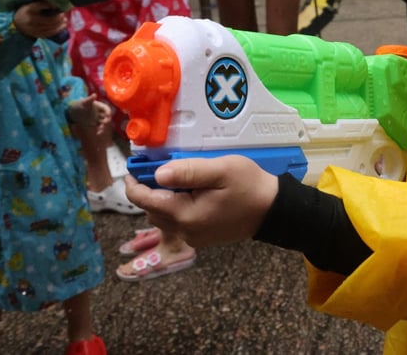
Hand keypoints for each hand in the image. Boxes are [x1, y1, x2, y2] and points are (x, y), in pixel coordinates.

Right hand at [13, 0, 66, 39]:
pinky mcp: (36, 34)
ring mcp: (33, 28)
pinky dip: (57, 30)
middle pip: (49, 20)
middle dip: (59, 18)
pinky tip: (62, 27)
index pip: (42, 6)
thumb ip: (41, 4)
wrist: (15, 24)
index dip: (51, 5)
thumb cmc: (26, 12)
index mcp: (30, 9)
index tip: (56, 5)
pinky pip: (48, 33)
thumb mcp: (30, 5)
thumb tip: (55, 3)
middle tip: (63, 14)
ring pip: (50, 27)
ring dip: (60, 24)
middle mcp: (32, 20)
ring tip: (65, 20)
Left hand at [68, 94, 112, 132]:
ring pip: (104, 123)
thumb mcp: (83, 102)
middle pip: (107, 116)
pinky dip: (100, 130)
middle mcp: (100, 112)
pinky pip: (100, 127)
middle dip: (107, 120)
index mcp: (99, 106)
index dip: (108, 112)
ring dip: (104, 126)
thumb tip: (94, 94)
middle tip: (103, 123)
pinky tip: (98, 133)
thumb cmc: (79, 105)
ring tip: (100, 130)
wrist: (73, 113)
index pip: (107, 109)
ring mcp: (98, 118)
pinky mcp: (95, 123)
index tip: (107, 115)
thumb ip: (89, 99)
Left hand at [124, 156, 278, 247]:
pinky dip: (174, 208)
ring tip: (175, 180)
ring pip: (161, 218)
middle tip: (157, 168)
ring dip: (161, 200)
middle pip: (151, 210)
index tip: (133, 166)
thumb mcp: (222, 170)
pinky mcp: (201, 238)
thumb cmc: (249, 185)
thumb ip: (189, 172)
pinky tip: (190, 194)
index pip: (144, 200)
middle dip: (148, 190)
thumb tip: (158, 174)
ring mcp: (193, 237)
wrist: (273, 211)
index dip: (133, 183)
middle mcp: (185, 230)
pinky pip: (176, 223)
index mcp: (185, 214)